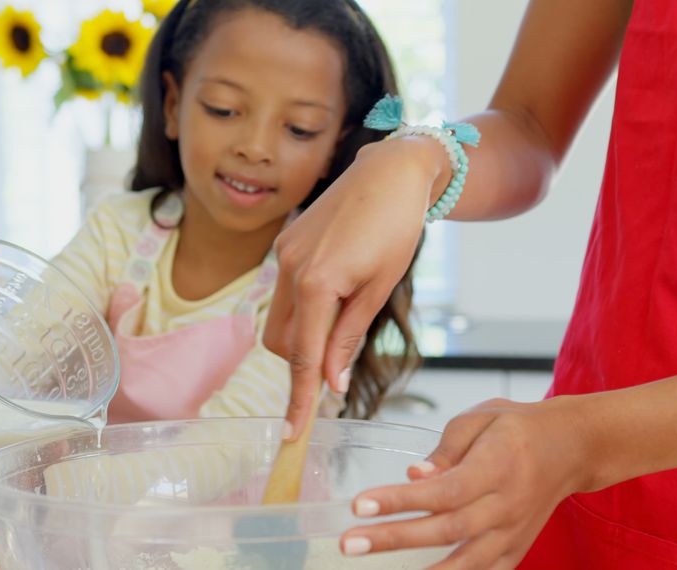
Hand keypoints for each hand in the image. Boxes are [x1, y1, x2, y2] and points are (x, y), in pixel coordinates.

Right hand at [264, 137, 446, 437]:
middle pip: (282, 343)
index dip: (298, 399)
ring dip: (305, 333)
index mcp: (315, 283)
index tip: (291, 434)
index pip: (302, 357)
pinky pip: (286, 291)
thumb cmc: (396, 228)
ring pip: (280, 318)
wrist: (390, 171)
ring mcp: (283, 253)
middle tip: (340, 359)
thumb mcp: (379, 289)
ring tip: (348, 310)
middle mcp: (289, 269)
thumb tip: (331, 382)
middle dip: (303, 361)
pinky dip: (306, 306)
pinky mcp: (286, 243)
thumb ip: (348, 337)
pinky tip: (340, 285)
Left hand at [339, 397, 592, 569]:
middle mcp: (506, 504)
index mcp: (496, 465)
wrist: (570, 448)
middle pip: (446, 530)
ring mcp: (513, 532)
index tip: (359, 505)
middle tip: (348, 543)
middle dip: (393, 538)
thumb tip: (413, 476)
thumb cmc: (516, 428)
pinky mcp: (515, 550)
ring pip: (465, 562)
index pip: (443, 491)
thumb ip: (445, 450)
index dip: (401, 501)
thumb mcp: (481, 420)